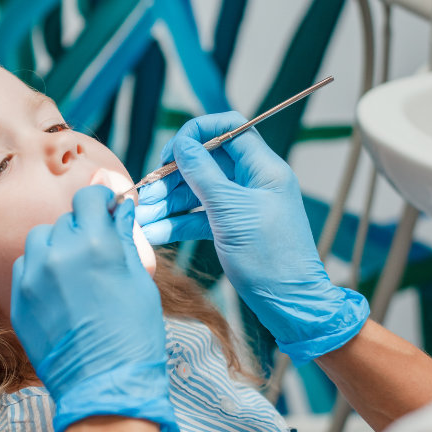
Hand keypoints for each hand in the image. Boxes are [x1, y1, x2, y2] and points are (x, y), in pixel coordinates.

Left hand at [11, 185, 177, 431]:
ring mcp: (32, 277)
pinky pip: (26, 267)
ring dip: (56, 246)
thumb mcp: (139, 280)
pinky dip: (41, 270)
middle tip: (97, 253)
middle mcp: (58, 252)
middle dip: (82, 229)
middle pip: (65, 219)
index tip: (107, 211)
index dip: (100, 200)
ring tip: (75, 272)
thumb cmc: (133, 335)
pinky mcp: (18, 299)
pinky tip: (59, 292)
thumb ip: (123, 239)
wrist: (105, 387)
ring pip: (40, 240)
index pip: (88, 196)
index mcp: (95, 243)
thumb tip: (120, 209)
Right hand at [135, 112, 368, 364]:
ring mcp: (242, 206)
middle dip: (173, 176)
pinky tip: (154, 232)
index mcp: (263, 168)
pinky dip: (178, 222)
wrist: (289, 304)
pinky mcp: (233, 229)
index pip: (229, 128)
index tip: (170, 154)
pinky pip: (200, 217)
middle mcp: (253, 182)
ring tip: (142, 217)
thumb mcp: (230, 211)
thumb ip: (203, 174)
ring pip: (199, 191)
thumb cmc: (269, 257)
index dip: (196, 133)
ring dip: (168, 201)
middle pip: (206, 161)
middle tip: (146, 193)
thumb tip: (182, 144)